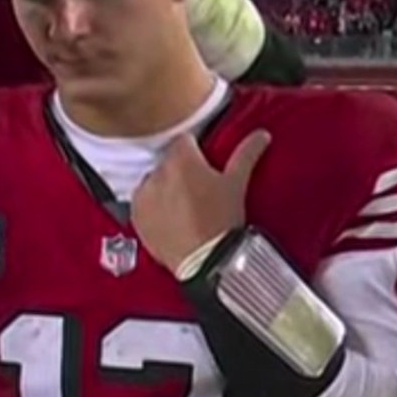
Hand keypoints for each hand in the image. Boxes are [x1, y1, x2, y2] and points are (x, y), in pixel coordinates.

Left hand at [130, 128, 271, 273]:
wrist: (205, 261)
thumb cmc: (221, 222)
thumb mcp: (236, 185)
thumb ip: (246, 154)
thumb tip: (260, 135)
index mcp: (182, 160)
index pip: (185, 140)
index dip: (196, 152)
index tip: (204, 165)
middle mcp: (157, 173)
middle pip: (169, 162)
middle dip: (181, 172)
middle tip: (199, 190)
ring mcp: (144, 196)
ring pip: (154, 182)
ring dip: (165, 189)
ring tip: (185, 208)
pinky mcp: (136, 217)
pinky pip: (143, 204)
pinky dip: (153, 209)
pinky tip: (171, 220)